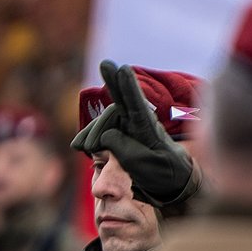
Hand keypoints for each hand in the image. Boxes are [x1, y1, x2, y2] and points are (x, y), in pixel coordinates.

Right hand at [71, 60, 196, 207]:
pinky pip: (102, 130)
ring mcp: (130, 125)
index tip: (123, 68)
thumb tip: (106, 134)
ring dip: (91, 134)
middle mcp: (139, 122)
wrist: (171, 182)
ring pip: (105, 122)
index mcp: (149, 129)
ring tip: (82, 150)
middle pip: (116, 109)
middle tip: (95, 106)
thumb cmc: (162, 173)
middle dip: (104, 106)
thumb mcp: (143, 164)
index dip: (129, 87)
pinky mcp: (122, 132)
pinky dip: (90, 137)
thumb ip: (122, 146)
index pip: (137, 105)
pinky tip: (79, 146)